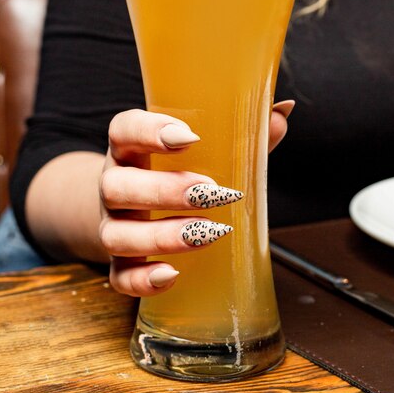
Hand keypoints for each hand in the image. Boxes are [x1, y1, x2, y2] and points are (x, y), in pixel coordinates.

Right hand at [99, 101, 294, 298]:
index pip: (124, 130)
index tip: (189, 137)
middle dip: (167, 190)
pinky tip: (172, 275)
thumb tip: (282, 112)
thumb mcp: (205, 147)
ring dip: (162, 236)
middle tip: (214, 193)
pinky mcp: (117, 261)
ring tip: (208, 234)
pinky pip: (118, 276)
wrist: (139, 206)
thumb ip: (242, 131)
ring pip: (117, 234)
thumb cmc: (180, 168)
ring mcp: (112, 224)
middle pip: (118, 186)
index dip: (149, 131)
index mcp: (130, 147)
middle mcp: (113, 183)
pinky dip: (141, 280)